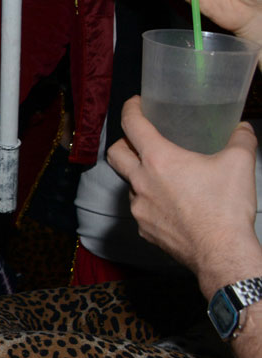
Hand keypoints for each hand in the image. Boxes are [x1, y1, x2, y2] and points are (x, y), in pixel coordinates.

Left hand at [107, 96, 260, 297]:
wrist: (222, 253)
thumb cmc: (226, 207)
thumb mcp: (240, 163)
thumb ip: (241, 139)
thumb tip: (243, 127)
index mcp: (158, 159)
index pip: (132, 125)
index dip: (130, 109)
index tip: (134, 104)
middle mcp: (141, 182)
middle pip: (115, 154)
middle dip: (123, 142)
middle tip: (138, 140)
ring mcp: (139, 208)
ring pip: (130, 184)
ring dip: (140, 176)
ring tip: (164, 176)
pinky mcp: (144, 229)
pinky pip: (141, 209)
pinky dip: (151, 201)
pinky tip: (171, 204)